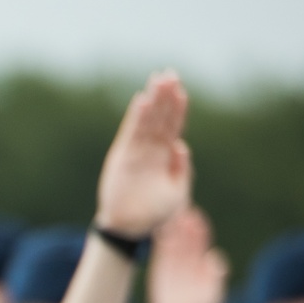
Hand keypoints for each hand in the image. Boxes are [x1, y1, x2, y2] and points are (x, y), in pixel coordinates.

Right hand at [97, 72, 190, 238]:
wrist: (129, 228)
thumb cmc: (154, 213)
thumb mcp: (177, 194)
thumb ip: (181, 171)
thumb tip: (182, 146)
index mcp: (166, 158)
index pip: (173, 128)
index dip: (177, 109)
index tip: (182, 90)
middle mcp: (151, 151)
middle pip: (160, 119)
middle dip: (165, 97)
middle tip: (169, 74)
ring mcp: (136, 153)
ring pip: (147, 122)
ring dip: (153, 101)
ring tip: (157, 80)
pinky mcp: (122, 158)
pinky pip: (131, 134)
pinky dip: (136, 118)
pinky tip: (141, 101)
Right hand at [147, 208, 227, 302]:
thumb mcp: (212, 295)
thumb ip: (214, 277)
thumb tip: (214, 257)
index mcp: (202, 264)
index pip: (201, 242)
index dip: (200, 229)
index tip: (198, 217)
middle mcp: (188, 261)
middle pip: (187, 239)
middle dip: (186, 225)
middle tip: (184, 211)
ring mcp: (173, 265)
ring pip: (174, 243)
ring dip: (173, 230)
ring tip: (171, 217)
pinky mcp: (159, 270)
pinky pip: (160, 253)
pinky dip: (160, 242)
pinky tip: (160, 230)